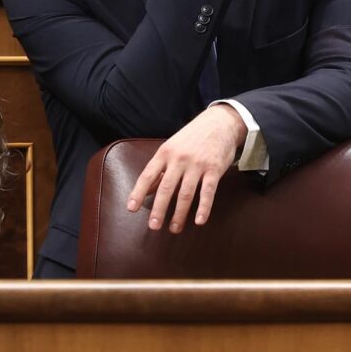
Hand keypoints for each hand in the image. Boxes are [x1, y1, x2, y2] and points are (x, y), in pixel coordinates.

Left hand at [125, 104, 245, 232]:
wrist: (219, 123)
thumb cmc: (192, 138)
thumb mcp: (171, 149)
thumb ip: (159, 170)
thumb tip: (145, 191)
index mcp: (165, 153)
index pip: (147, 175)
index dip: (138, 192)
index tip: (131, 208)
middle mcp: (179, 159)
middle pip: (166, 187)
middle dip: (159, 208)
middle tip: (154, 226)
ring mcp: (197, 164)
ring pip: (186, 193)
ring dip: (179, 213)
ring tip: (174, 228)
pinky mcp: (214, 169)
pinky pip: (208, 191)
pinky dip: (204, 207)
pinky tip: (199, 221)